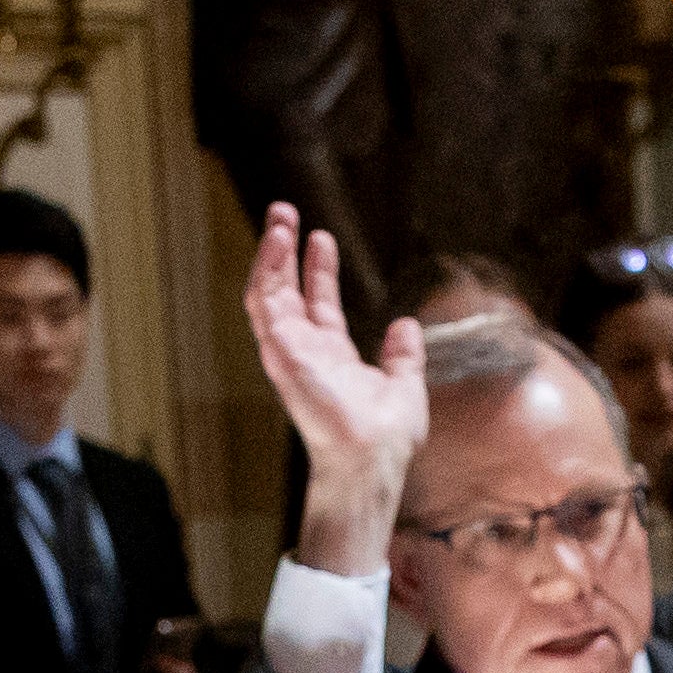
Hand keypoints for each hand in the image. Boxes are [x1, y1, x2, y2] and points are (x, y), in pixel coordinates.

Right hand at [243, 205, 428, 569]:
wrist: (374, 458)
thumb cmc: (387, 437)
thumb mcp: (404, 384)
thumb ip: (403, 355)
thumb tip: (407, 325)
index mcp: (331, 356)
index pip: (317, 303)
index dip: (317, 269)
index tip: (320, 237)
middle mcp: (305, 351)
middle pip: (285, 291)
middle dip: (283, 252)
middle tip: (284, 213)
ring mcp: (289, 352)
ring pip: (268, 293)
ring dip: (270, 255)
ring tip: (280, 218)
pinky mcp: (281, 353)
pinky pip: (266, 304)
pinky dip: (268, 271)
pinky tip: (278, 242)